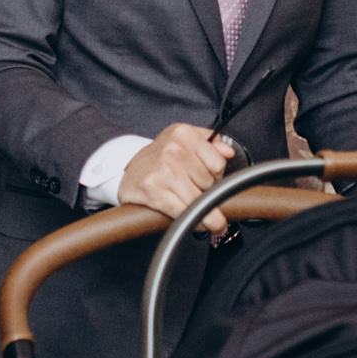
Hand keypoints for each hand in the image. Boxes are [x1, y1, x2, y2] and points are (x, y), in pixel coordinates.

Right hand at [119, 122, 237, 225]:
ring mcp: (163, 171)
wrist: (128, 173)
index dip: (217, 175)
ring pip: (200, 200)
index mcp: (183, 134)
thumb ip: (211, 143)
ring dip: (205, 213)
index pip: (218, 162)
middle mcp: (173, 150)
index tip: (212, 181)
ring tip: (199, 211)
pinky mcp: (154, 191)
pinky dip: (195, 222)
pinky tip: (196, 222)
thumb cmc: (159, 159)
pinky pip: (185, 212)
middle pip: (209, 182)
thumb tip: (228, 152)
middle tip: (195, 192)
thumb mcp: (184, 141)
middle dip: (207, 192)